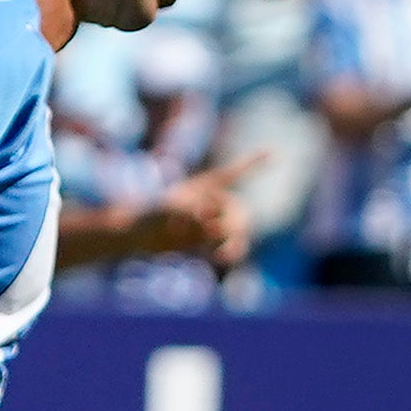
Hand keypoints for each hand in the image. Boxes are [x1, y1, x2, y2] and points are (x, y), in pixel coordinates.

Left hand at [114, 150, 261, 270]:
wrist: (137, 236)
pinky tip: (219, 257)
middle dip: (237, 224)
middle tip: (225, 234)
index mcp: (204, 186)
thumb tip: (214, 228)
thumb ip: (195, 215)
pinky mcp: (207, 241)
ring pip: (235, 231)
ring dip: (229, 240)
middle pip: (240, 211)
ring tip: (218, 252)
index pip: (232, 174)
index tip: (274, 153)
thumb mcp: (171, 209)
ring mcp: (211, 222)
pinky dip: (228, 252)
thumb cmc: (149, 214)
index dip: (254, 164)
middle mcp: (212, 203)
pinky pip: (229, 247)